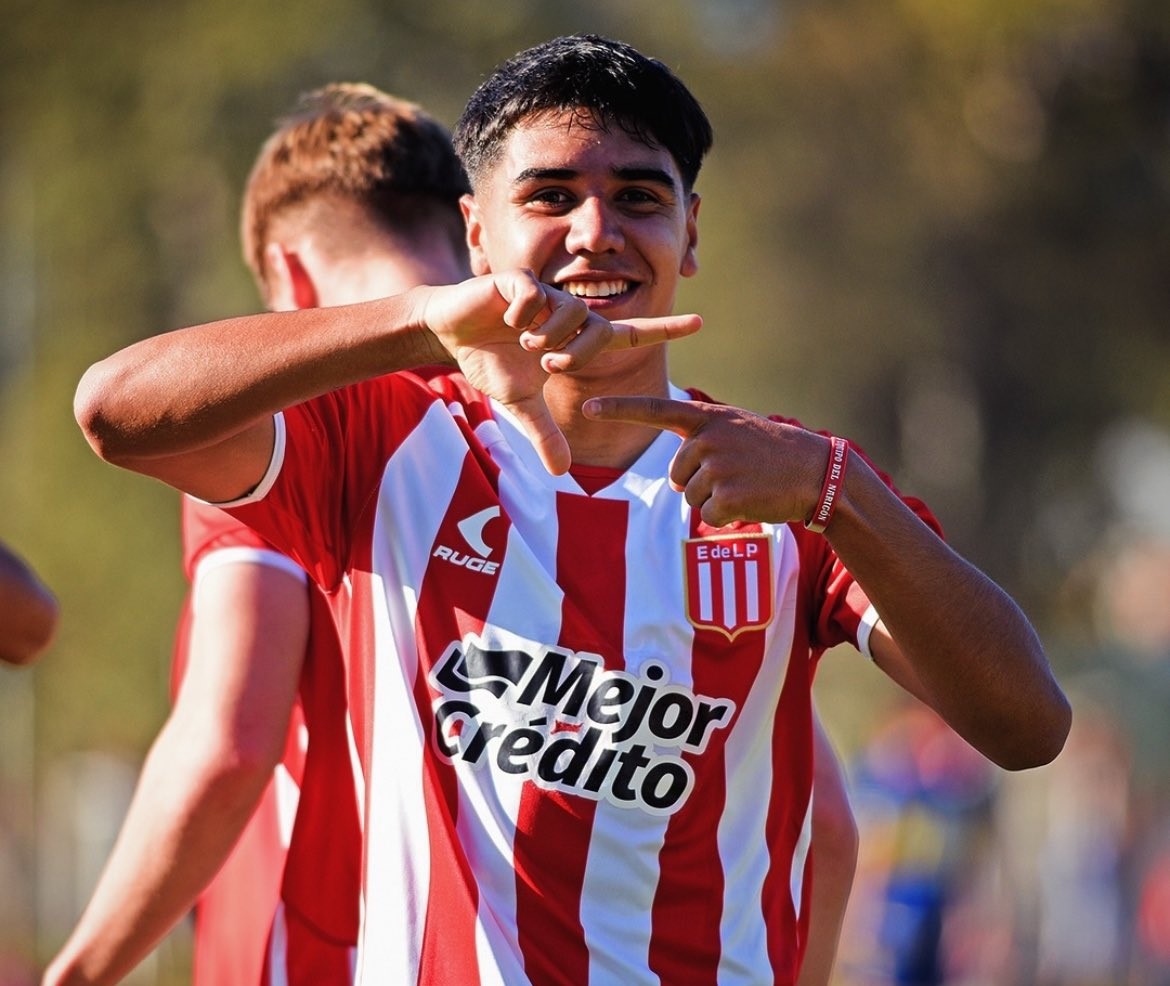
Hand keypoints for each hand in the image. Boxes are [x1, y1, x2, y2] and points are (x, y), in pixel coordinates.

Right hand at [422, 271, 701, 474]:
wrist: (450, 333)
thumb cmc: (490, 361)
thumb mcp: (520, 403)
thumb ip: (544, 433)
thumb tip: (562, 472)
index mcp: (576, 339)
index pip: (630, 333)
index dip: (664, 329)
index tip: (699, 324)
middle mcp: (568, 313)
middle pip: (596, 330)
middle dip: (575, 355)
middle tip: (548, 366)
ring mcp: (545, 294)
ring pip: (569, 312)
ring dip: (547, 336)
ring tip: (524, 343)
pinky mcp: (518, 280)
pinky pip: (534, 295)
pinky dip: (521, 314)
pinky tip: (506, 320)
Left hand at [583, 396, 825, 526]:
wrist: (816, 472)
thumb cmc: (774, 453)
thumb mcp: (737, 431)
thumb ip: (701, 444)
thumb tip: (676, 486)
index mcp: (708, 418)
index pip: (655, 410)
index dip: (618, 410)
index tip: (588, 408)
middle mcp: (708, 438)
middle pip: (677, 475)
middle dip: (700, 482)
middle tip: (738, 474)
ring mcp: (717, 466)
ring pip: (689, 496)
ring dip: (715, 499)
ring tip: (747, 484)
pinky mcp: (727, 496)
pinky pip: (707, 515)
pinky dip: (726, 516)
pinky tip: (750, 501)